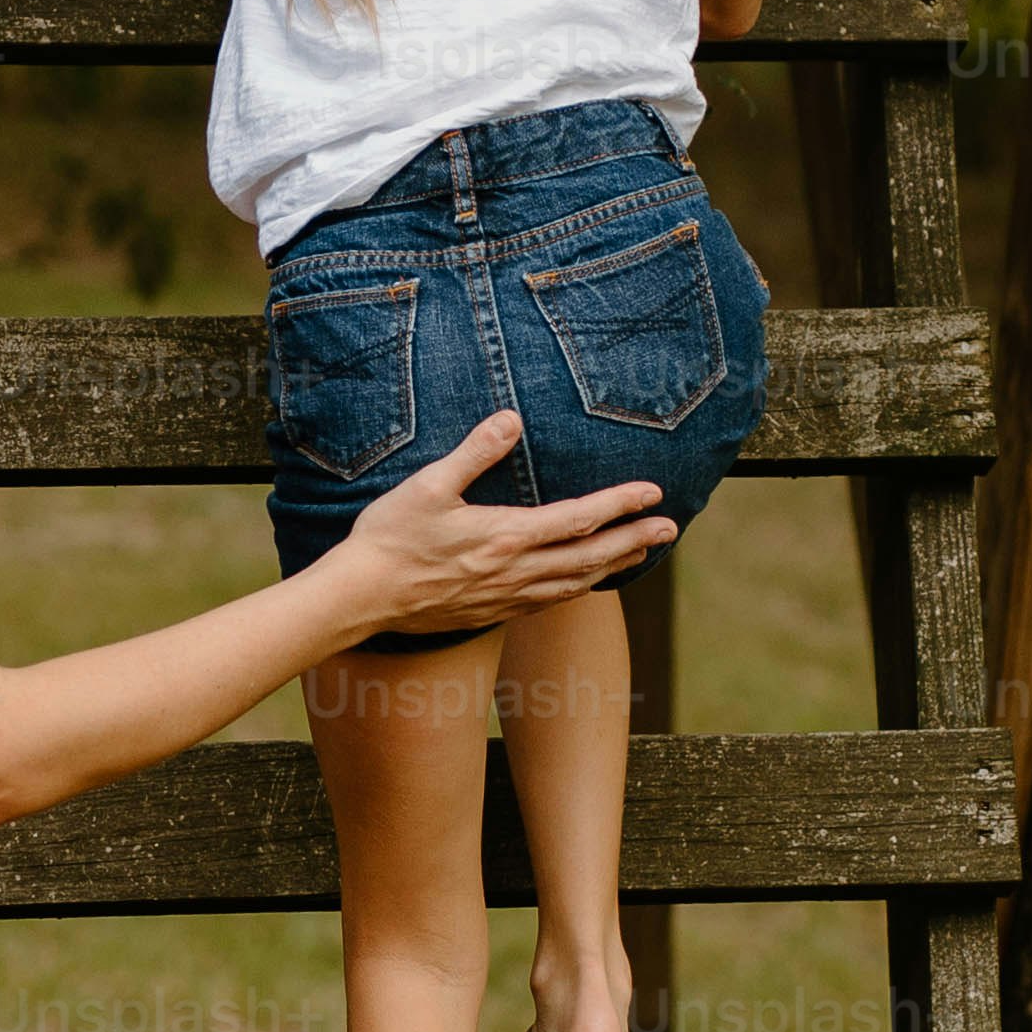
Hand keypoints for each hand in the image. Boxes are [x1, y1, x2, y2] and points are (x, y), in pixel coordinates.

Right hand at [323, 409, 664, 639]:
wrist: (360, 598)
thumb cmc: (389, 537)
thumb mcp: (427, 485)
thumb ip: (474, 452)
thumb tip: (511, 418)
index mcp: (504, 535)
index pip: (578, 518)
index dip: (619, 504)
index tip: (652, 491)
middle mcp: (514, 571)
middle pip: (590, 556)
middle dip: (634, 539)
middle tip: (670, 527)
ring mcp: (505, 597)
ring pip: (575, 584)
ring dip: (613, 566)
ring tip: (640, 552)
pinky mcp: (492, 613)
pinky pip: (549, 602)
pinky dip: (579, 588)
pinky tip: (586, 582)